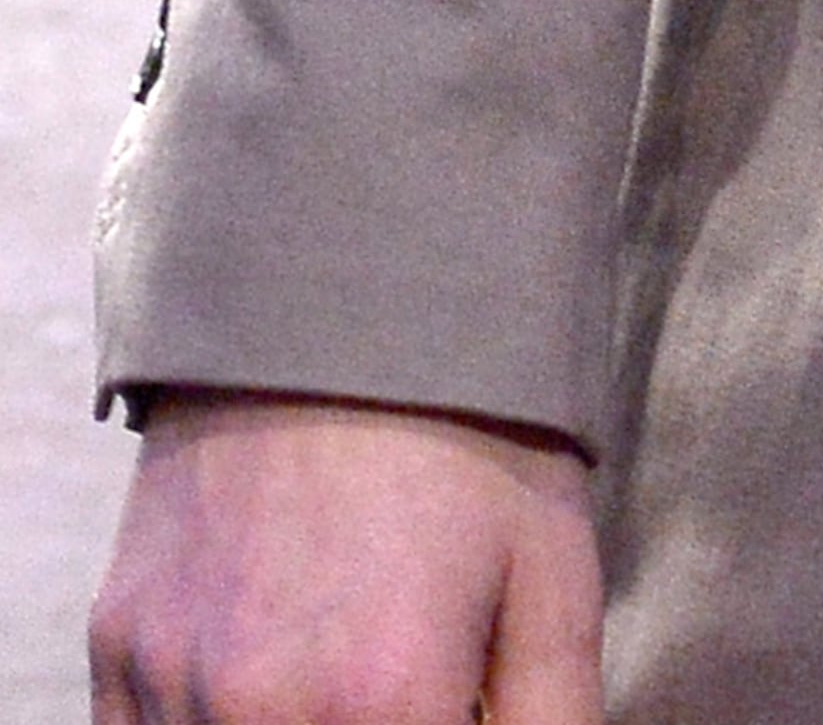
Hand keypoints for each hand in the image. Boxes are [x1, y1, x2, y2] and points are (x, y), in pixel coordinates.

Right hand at [91, 393, 600, 722]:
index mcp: (386, 701)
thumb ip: (553, 721)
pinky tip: (265, 670)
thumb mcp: (554, 571)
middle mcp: (263, 711)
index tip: (446, 701)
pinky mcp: (117, 647)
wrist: (341, 291)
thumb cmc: (471, 431)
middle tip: (400, 676)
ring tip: (337, 658)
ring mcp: (173, 682)